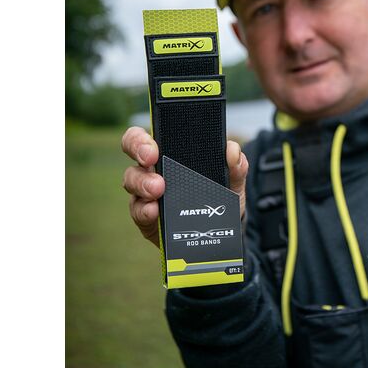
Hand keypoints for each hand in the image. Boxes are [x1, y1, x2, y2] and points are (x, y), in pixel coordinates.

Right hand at [121, 126, 247, 247]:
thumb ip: (236, 164)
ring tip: (157, 190)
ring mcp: (146, 193)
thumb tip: (232, 150)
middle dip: (138, 150)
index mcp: (172, 153)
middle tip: (151, 159)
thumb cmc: (221, 196)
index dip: (143, 137)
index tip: (153, 145)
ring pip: (131, 181)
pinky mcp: (145, 217)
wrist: (224, 231)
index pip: (148, 136)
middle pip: (132, 152)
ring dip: (142, 183)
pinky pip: (137, 210)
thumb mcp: (233, 181)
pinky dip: (144, 210)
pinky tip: (153, 211)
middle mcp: (154, 169)